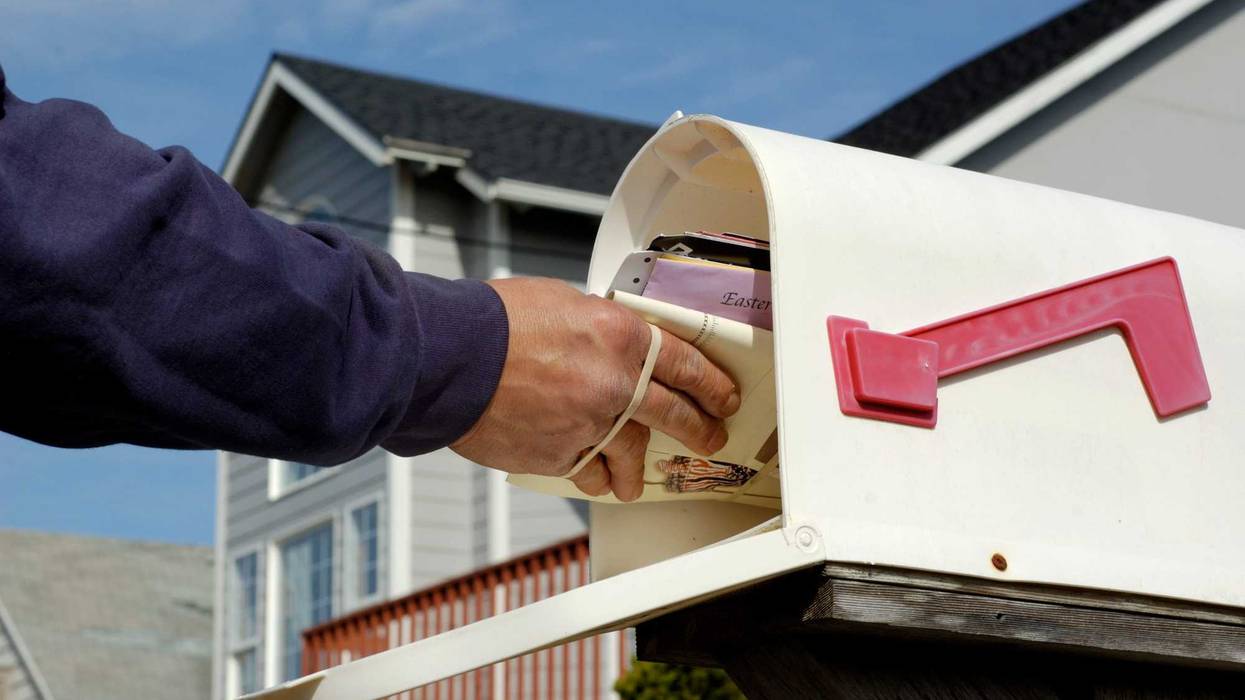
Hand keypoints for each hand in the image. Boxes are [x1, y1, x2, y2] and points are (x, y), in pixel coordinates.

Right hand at [451, 277, 740, 500]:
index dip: (711, 383)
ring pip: (630, 453)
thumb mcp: (563, 302)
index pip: (685, 364)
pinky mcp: (560, 454)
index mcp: (621, 337)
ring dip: (637, 470)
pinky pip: (587, 471)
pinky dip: (593, 475)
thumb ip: (597, 329)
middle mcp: (615, 383)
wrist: (451, 357)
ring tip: (638, 482)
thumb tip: (606, 343)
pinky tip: (597, 480)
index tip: (723, 397)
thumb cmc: (494, 322)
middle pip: (673, 414)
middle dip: (697, 429)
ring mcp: (590, 424)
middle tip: (710, 437)